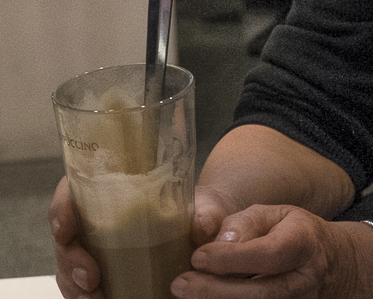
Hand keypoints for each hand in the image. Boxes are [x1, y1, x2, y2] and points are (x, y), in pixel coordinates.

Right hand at [49, 178, 234, 298]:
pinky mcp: (101, 271)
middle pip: (65, 237)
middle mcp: (96, 217)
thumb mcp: (206, 207)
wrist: (202, 230)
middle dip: (70, 260)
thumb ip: (207, 215)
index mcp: (113, 189)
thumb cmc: (198, 210)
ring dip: (74, 285)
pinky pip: (80, 286)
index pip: (71, 192)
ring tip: (96, 297)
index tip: (65, 229)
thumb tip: (203, 227)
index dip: (61, 209)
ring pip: (67, 266)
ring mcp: (94, 246)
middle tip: (92, 278)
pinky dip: (84, 296)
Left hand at [171, 206, 372, 298]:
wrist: (334, 265)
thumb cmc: (297, 234)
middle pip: (259, 294)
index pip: (269, 254)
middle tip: (180, 284)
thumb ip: (248, 222)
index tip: (198, 256)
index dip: (231, 259)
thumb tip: (221, 241)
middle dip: (215, 292)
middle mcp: (305, 280)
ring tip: (186, 295)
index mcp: (305, 243)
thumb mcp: (278, 214)